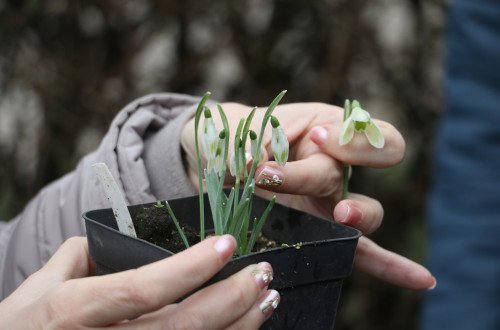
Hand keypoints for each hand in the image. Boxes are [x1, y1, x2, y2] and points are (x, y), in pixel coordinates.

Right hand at [0, 236, 278, 328]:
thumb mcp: (37, 289)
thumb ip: (79, 257)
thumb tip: (113, 243)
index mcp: (72, 312)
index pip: (141, 288)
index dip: (189, 268)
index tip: (226, 243)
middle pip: (182, 326)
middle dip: (231, 298)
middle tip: (261, 273)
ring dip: (239, 326)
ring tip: (266, 298)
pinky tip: (243, 329)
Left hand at [181, 101, 434, 289]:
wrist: (217, 160)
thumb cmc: (231, 138)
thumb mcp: (231, 133)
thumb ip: (239, 148)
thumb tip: (248, 166)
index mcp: (321, 128)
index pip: (357, 129)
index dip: (347, 137)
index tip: (312, 139)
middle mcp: (333, 164)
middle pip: (351, 172)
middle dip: (324, 174)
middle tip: (283, 178)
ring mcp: (330, 201)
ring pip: (365, 213)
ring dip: (359, 217)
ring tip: (341, 216)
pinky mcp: (323, 231)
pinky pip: (362, 251)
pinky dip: (390, 266)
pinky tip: (421, 280)